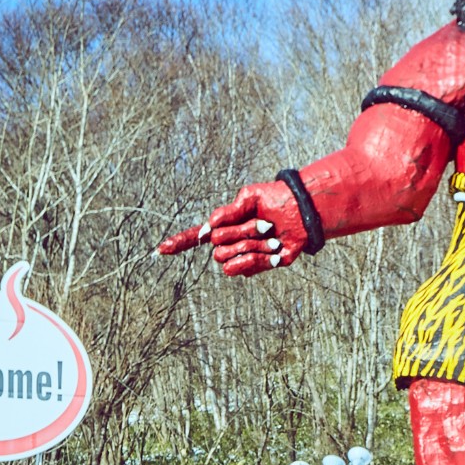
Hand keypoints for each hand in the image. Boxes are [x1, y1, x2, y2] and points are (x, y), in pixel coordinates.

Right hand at [156, 181, 307, 273]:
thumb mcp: (249, 197)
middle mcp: (231, 244)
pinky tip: (277, 250)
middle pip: (217, 246)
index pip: (197, 236)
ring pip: (229, 260)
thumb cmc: (275, 201)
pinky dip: (262, 257)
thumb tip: (208, 227)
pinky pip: (247, 268)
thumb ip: (228, 211)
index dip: (180, 242)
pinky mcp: (259, 267)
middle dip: (241, 233)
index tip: (162, 249)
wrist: (303, 214)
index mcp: (225, 226)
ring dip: (251, 246)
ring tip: (272, 237)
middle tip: (265, 224)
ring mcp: (244, 257)